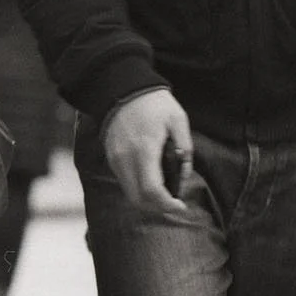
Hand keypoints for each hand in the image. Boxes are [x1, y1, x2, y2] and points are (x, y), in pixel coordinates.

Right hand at [102, 88, 192, 215]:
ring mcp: (115, 159)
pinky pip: (124, 181)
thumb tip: (184, 175)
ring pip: (129, 193)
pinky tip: (151, 181)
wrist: (121, 87)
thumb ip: (184, 149)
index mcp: (145, 150)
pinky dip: (138, 189)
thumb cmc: (153, 102)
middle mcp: (126, 159)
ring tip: (165, 195)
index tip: (181, 205)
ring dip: (147, 200)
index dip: (168, 204)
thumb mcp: (178, 120)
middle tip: (174, 204)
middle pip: (138, 199)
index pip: (152, 190)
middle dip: (158, 208)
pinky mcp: (111, 157)